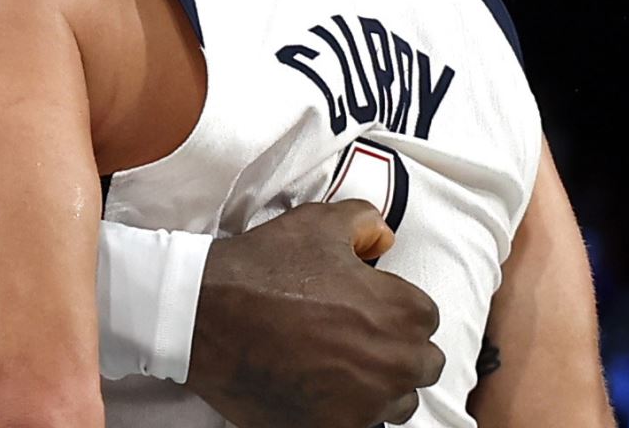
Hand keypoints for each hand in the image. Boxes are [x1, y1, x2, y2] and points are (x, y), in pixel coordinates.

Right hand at [185, 201, 443, 427]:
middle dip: (395, 350)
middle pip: (421, 365)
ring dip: (378, 386)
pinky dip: (344, 409)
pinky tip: (317, 387)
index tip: (365, 305)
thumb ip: (364, 221)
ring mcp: (366, 404)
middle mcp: (395, 363)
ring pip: (396, 403)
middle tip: (353, 336)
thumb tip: (383, 236)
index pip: (426, 318)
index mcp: (402, 312)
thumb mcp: (315, 223)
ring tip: (339, 366)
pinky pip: (358, 424)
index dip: (393, 307)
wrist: (202, 314)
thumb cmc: (262, 267)